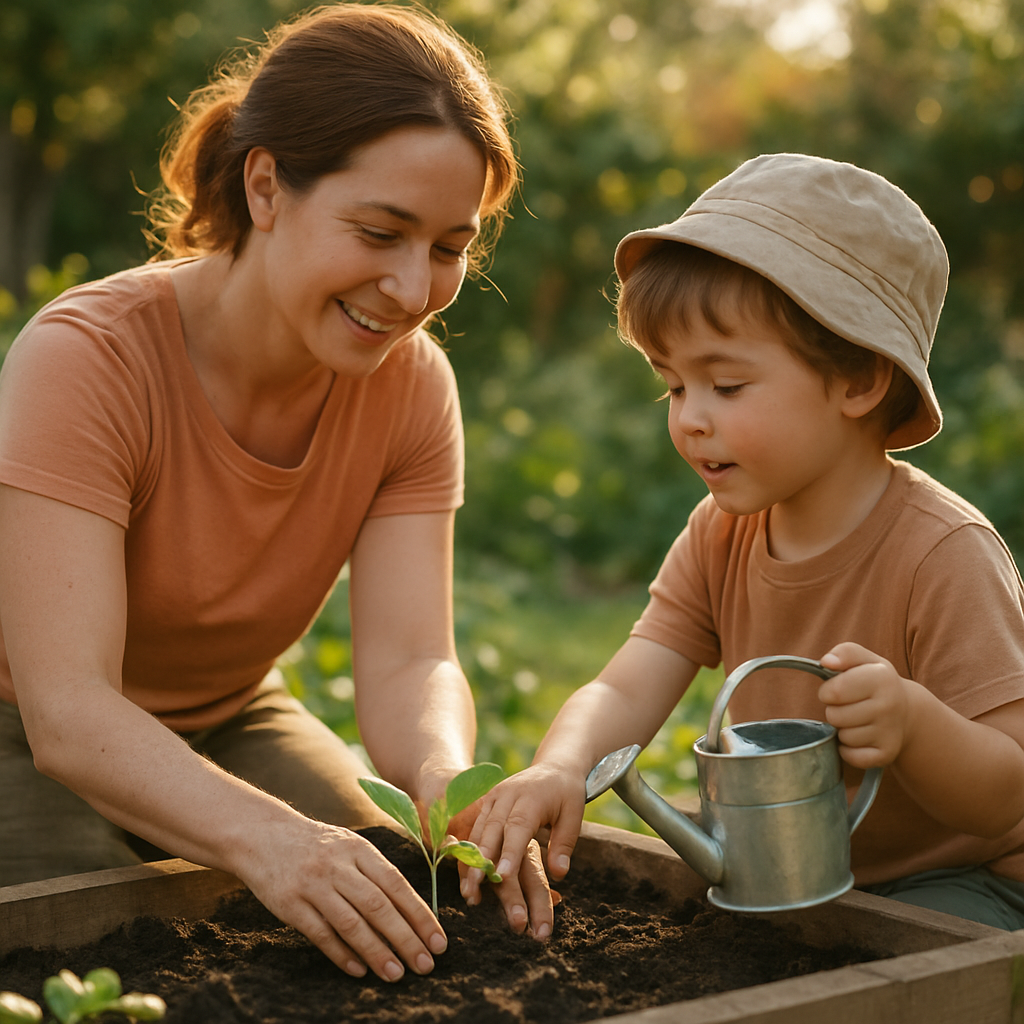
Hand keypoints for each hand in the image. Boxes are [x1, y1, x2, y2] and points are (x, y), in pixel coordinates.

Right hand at [238, 818, 446, 982]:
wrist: (263, 835)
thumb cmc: (318, 845)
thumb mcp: (350, 845)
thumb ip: (376, 873)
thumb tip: (412, 912)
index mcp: (359, 849)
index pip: (396, 884)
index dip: (420, 914)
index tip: (438, 941)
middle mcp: (338, 866)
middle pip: (378, 906)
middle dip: (405, 938)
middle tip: (425, 965)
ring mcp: (313, 885)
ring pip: (351, 923)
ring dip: (377, 951)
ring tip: (396, 973)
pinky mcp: (289, 904)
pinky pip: (320, 934)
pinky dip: (341, 954)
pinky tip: (359, 970)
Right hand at [461, 764, 585, 937]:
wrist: (554, 766)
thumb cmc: (566, 794)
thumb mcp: (574, 815)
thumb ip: (565, 843)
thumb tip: (559, 873)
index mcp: (531, 797)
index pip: (518, 827)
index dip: (510, 852)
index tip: (503, 877)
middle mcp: (508, 795)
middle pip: (492, 829)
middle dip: (482, 859)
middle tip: (475, 887)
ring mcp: (495, 797)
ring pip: (480, 829)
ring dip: (471, 858)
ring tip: (468, 887)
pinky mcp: (488, 802)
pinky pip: (476, 827)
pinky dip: (470, 850)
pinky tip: (467, 873)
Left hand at [819, 642, 913, 768]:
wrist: (908, 712)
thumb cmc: (876, 682)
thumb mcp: (864, 660)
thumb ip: (845, 652)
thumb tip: (826, 661)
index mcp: (881, 678)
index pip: (833, 691)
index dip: (828, 691)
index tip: (836, 689)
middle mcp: (889, 705)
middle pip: (834, 716)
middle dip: (835, 710)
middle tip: (850, 706)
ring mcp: (890, 732)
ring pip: (843, 736)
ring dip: (844, 729)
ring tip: (858, 720)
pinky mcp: (887, 754)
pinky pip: (851, 757)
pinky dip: (849, 750)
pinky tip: (861, 738)